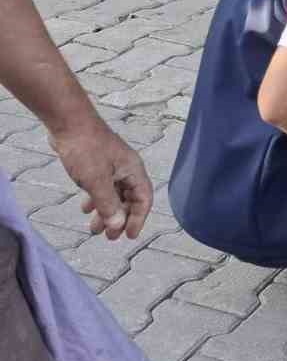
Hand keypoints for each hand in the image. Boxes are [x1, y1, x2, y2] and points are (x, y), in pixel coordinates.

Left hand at [50, 120, 153, 239]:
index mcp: (133, 170)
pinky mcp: (98, 164)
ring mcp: (112, 166)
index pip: (144, 199)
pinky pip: (102, 187)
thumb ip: (108, 204)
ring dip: (106, 212)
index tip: (128, 236)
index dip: (138, 219)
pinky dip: (96, 200)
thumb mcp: (96, 181)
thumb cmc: (86, 149)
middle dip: (120, 219)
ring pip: (114, 194)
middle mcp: (126, 168)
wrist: (69, 124)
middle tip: (109, 237)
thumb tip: (118, 224)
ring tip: (94, 229)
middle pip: (129, 199)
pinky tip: (85, 208)